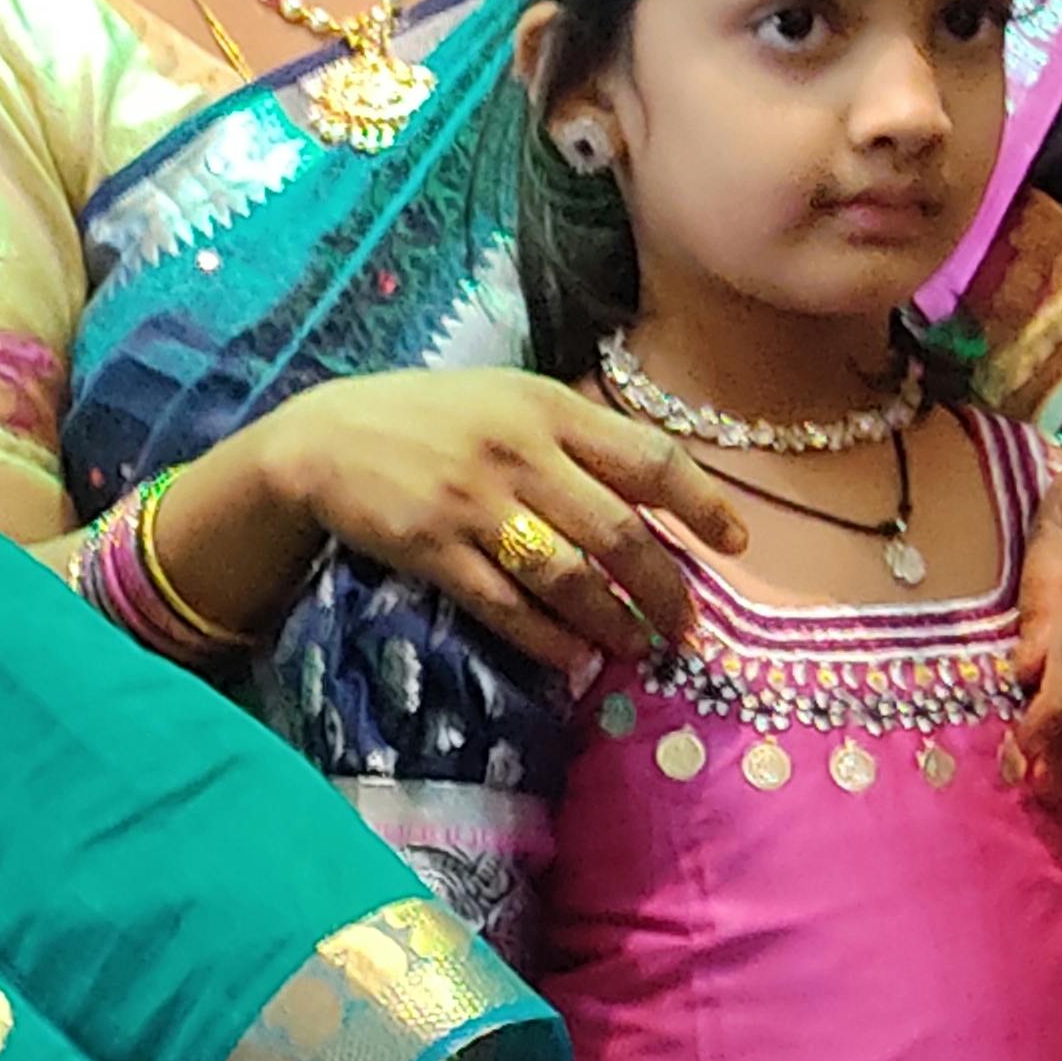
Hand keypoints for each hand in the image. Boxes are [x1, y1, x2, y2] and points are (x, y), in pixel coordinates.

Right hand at [250, 369, 725, 684]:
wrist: (326, 438)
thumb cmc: (429, 418)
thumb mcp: (508, 400)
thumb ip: (574, 437)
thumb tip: (650, 493)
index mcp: (548, 408)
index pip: (649, 457)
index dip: (702, 504)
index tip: (735, 543)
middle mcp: (520, 453)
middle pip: (619, 531)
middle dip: (664, 588)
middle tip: (686, 626)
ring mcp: (476, 502)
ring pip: (569, 576)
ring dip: (613, 621)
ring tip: (638, 648)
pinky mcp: (434, 548)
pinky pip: (506, 605)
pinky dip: (548, 640)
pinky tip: (573, 661)